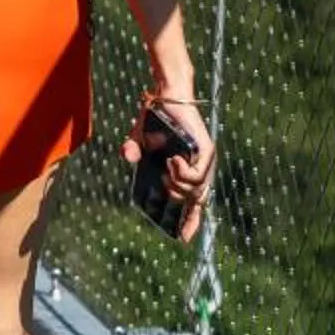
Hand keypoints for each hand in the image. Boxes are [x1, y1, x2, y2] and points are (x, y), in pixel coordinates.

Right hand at [123, 89, 216, 243]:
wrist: (166, 96)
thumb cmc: (155, 118)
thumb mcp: (139, 140)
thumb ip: (133, 151)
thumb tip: (127, 157)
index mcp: (188, 171)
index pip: (194, 203)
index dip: (190, 221)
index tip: (183, 239)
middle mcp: (201, 169)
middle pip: (197, 202)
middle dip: (181, 206)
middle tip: (164, 188)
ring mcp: (206, 161)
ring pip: (196, 191)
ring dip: (177, 186)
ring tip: (166, 169)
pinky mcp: (206, 151)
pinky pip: (196, 177)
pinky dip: (181, 174)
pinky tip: (172, 161)